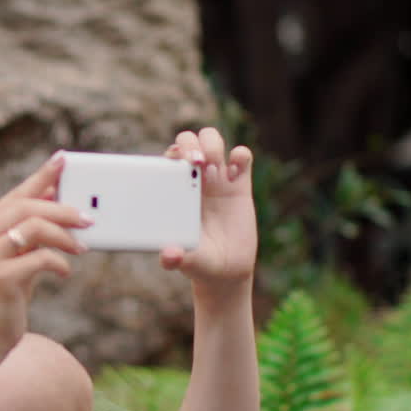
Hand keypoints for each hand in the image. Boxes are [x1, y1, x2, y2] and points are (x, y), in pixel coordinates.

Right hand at [0, 153, 90, 348]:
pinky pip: (40, 258)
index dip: (42, 176)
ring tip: (82, 247)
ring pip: (34, 227)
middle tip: (88, 219)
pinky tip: (64, 271)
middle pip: (27, 207)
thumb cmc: (6, 296)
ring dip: (64, 235)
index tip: (64, 160)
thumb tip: (55, 197)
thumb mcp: (17, 259)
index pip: (16, 194)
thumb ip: (30, 231)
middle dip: (63, 209)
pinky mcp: (0, 278)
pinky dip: (59, 262)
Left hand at [161, 128, 257, 292]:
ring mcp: (218, 180)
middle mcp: (194, 180)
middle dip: (192, 143)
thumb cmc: (199, 262)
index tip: (180, 166)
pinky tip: (236, 173)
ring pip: (213, 139)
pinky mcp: (240, 185)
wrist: (226, 270)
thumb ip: (175, 258)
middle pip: (190, 140)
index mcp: (175, 191)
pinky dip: (240, 154)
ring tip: (214, 168)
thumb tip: (168, 256)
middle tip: (198, 163)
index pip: (169, 157)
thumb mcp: (186, 261)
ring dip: (213, 145)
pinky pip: (242, 156)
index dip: (173, 153)